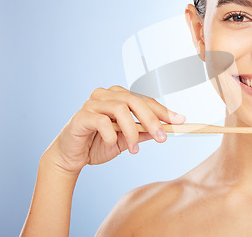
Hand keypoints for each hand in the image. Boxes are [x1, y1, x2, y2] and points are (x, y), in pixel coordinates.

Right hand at [44, 85, 185, 174]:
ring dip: (131, 131)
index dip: (163, 110)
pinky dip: (111, 135)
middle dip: (152, 119)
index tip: (180, 121)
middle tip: (162, 137)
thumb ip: (143, 133)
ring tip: (134, 150)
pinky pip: (102, 121)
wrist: (71, 157)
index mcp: (118, 97)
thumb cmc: (99, 144)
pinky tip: (113, 146)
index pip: (145, 100)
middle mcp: (106, 95)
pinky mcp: (81, 116)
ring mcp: (92, 103)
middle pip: (134, 100)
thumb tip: (165, 130)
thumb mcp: (127, 140)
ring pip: (120, 109)